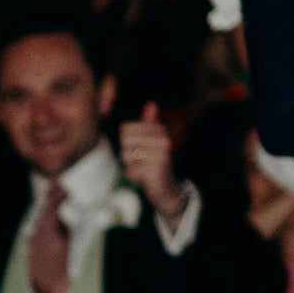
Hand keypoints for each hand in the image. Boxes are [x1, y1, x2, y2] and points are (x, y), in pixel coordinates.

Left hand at [118, 100, 186, 219]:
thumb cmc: (156, 164)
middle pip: (125, 141)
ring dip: (131, 166)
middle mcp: (162, 140)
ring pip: (126, 155)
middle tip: (141, 162)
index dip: (126, 142)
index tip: (139, 150)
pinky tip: (145, 178)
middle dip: (128, 154)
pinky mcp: (155, 169)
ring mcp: (160, 154)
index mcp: (160, 131)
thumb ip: (150, 124)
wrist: (168, 189)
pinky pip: (130, 170)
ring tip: (143, 169)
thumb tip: (151, 103)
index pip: (127, 129)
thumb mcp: (153, 142)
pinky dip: (134, 176)